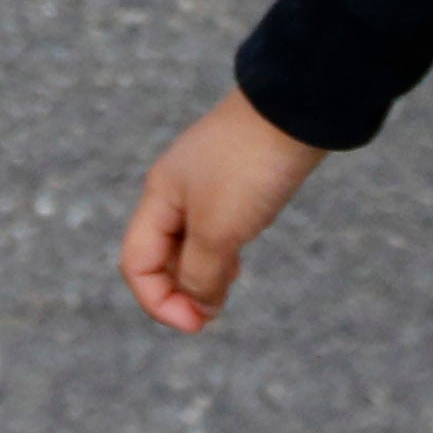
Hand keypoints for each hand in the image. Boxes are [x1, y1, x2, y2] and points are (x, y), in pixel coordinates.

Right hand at [122, 87, 326, 332]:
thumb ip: (200, 274)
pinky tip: (240, 254)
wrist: (296, 108)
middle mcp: (174, 188)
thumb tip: (198, 305)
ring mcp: (204, 181)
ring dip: (203, 271)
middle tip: (215, 309)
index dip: (158, 302)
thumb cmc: (251, 166)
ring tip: (229, 283)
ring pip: (189, 242)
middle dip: (181, 289)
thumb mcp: (219, 230)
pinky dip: (221, 249)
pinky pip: (214, 225)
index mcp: (158, 197)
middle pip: (159, 254)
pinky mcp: (234, 177)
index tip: (198, 324)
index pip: (136, 264)